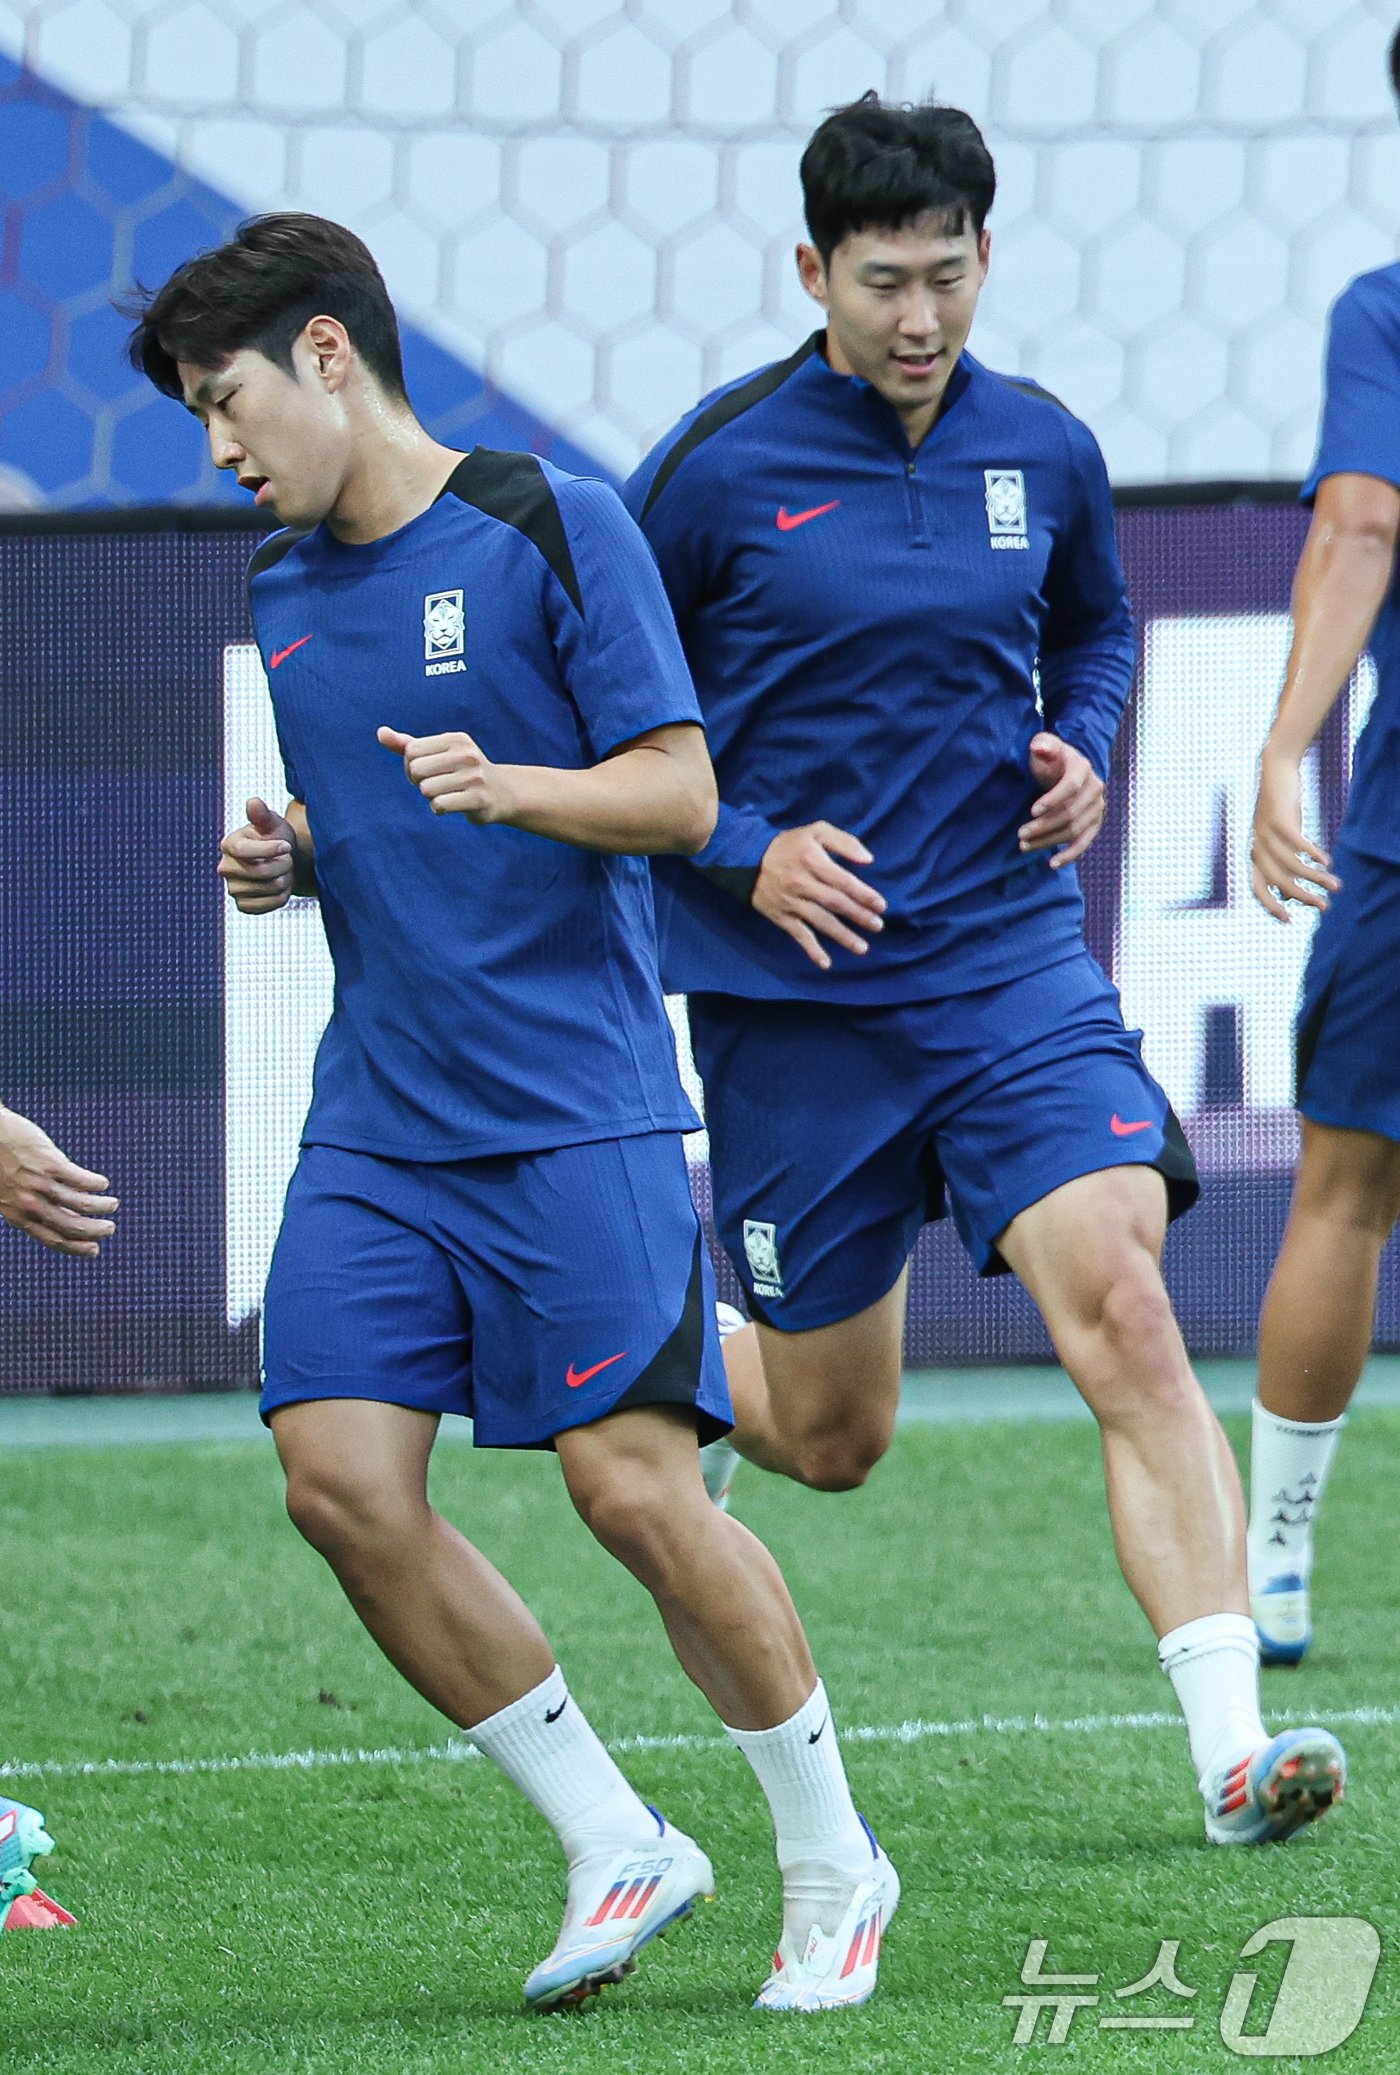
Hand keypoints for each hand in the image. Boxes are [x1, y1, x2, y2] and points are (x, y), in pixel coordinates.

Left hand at [0, 1109, 117, 1257]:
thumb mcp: (10, 1193)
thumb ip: (35, 1206)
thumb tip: (67, 1214)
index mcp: (19, 1215)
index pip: (53, 1239)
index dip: (77, 1248)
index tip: (94, 1249)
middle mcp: (30, 1203)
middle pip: (72, 1225)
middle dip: (96, 1231)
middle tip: (110, 1228)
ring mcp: (40, 1183)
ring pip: (81, 1203)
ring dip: (102, 1206)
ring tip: (112, 1204)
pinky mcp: (50, 1163)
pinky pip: (81, 1180)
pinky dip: (96, 1184)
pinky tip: (103, 1184)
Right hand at [218, 797, 295, 912]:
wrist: (283, 862)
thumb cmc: (276, 838)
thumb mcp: (272, 824)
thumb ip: (262, 815)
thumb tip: (253, 802)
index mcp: (229, 844)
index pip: (244, 851)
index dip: (269, 850)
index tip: (287, 846)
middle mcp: (225, 867)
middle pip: (259, 872)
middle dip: (282, 865)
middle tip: (287, 859)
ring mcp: (233, 888)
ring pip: (267, 889)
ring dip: (284, 880)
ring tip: (283, 871)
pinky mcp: (243, 905)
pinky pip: (267, 905)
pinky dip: (281, 897)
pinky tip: (281, 887)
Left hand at [378, 727, 513, 823]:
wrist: (501, 793)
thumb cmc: (461, 771)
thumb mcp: (437, 753)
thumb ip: (407, 744)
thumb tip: (380, 733)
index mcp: (455, 739)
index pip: (411, 751)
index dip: (410, 765)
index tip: (427, 771)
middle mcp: (466, 754)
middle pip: (416, 770)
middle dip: (419, 782)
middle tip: (436, 784)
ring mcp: (474, 777)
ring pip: (426, 790)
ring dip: (431, 797)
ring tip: (448, 793)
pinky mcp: (478, 799)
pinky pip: (438, 805)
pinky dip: (439, 809)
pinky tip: (452, 805)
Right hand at [751, 822, 885, 970]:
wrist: (746, 858)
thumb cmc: (788, 845)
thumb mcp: (815, 831)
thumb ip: (843, 842)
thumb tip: (868, 860)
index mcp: (812, 861)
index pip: (843, 881)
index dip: (863, 894)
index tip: (881, 905)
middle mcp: (802, 883)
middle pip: (835, 903)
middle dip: (858, 916)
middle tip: (877, 926)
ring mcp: (791, 902)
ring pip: (820, 922)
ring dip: (842, 936)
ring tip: (862, 947)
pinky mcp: (781, 916)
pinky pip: (798, 935)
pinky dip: (812, 950)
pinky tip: (826, 963)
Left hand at [1019, 733, 1104, 867]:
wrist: (1065, 769)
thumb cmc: (1050, 758)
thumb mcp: (1044, 746)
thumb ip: (1042, 745)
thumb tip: (1039, 747)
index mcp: (1082, 767)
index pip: (1071, 786)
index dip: (1052, 799)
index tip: (1032, 811)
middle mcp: (1095, 788)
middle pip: (1070, 812)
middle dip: (1044, 825)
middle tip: (1020, 834)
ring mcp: (1097, 807)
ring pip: (1074, 830)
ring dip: (1049, 841)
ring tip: (1024, 845)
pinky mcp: (1094, 823)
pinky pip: (1085, 842)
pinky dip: (1070, 855)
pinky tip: (1052, 863)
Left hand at [1250, 749, 1340, 921]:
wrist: (1275, 772)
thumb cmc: (1280, 812)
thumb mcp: (1280, 843)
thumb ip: (1282, 867)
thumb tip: (1288, 896)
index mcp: (1254, 856)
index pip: (1258, 889)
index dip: (1271, 907)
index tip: (1288, 922)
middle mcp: (1256, 847)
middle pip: (1278, 881)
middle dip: (1302, 897)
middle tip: (1324, 907)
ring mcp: (1265, 833)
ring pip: (1290, 864)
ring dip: (1314, 877)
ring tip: (1334, 884)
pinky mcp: (1278, 818)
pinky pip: (1296, 842)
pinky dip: (1312, 853)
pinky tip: (1325, 860)